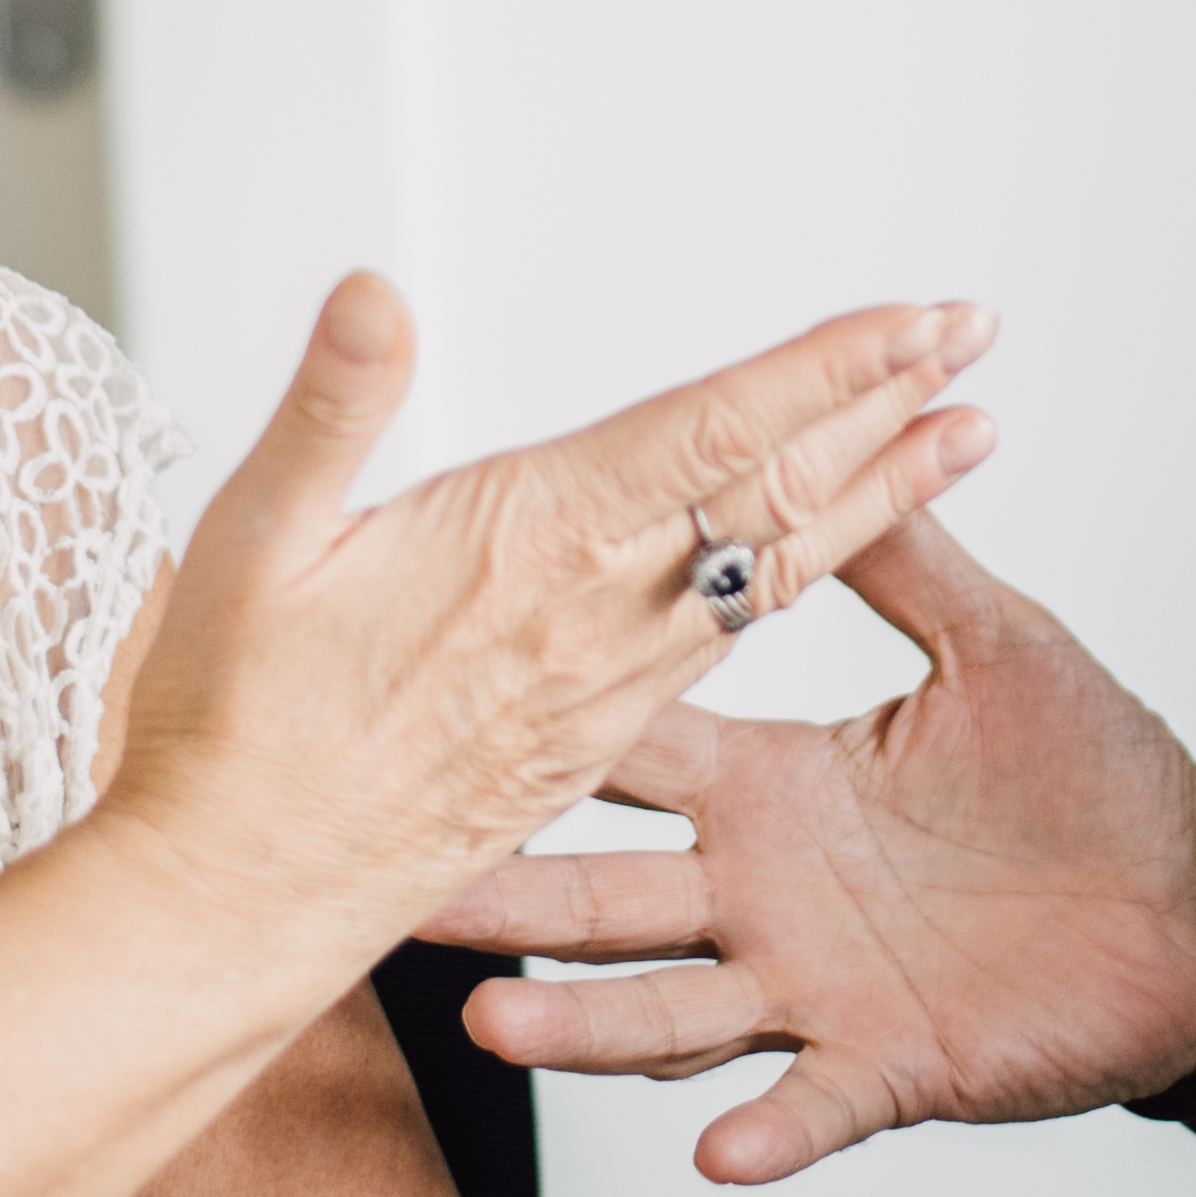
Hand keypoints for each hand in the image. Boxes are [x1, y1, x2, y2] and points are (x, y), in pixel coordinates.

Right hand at [106, 280, 996, 938]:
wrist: (234, 906)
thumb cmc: (222, 723)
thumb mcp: (249, 548)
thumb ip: (328, 413)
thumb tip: (375, 290)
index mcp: (528, 544)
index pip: (714, 431)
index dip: (827, 369)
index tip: (924, 318)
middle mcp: (594, 616)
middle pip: (774, 492)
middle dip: (883, 406)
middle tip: (973, 337)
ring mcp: (607, 687)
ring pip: (771, 571)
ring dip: (869, 492)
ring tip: (951, 432)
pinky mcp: (595, 744)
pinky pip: (724, 645)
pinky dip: (795, 576)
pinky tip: (828, 547)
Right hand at [419, 514, 1195, 1181]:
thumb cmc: (1092, 774)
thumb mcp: (997, 643)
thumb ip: (906, 557)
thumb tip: (830, 435)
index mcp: (774, 786)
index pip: (625, 758)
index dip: (535, 740)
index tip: (428, 714)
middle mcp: (763, 894)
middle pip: (600, 900)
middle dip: (500, 900)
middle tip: (397, 894)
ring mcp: (812, 989)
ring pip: (665, 1013)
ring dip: (580, 1028)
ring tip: (494, 1028)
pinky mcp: (887, 1069)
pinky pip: (812, 1108)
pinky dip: (765, 1131)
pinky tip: (714, 1150)